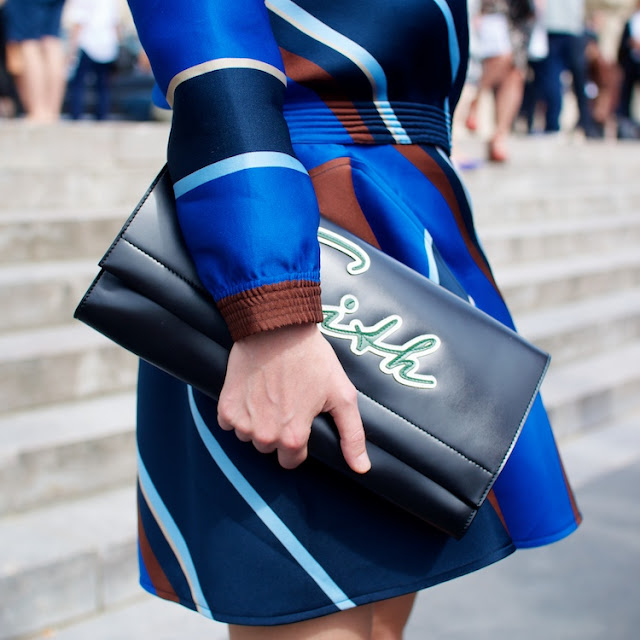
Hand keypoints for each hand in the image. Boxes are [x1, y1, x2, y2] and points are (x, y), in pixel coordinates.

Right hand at [217, 323, 370, 473]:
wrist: (276, 328)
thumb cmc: (312, 359)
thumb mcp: (342, 395)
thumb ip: (352, 436)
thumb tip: (361, 468)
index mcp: (292, 437)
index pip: (291, 460)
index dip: (298, 439)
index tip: (300, 417)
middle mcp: (264, 436)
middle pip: (270, 448)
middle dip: (277, 431)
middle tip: (286, 400)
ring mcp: (242, 422)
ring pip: (249, 436)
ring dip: (257, 422)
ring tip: (270, 393)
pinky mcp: (225, 407)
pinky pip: (229, 423)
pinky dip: (239, 412)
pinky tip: (252, 391)